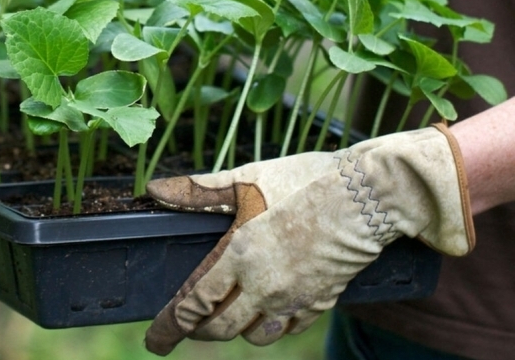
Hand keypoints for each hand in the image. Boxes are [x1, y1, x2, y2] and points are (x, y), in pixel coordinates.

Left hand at [144, 124, 474, 355]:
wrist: (366, 197)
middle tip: (186, 329)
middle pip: (221, 328)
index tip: (155, 340)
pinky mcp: (321, 301)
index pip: (195, 303)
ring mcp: (294, 298)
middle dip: (198, 332)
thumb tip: (155, 191)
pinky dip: (272, 326)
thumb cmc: (304, 181)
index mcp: (240, 256)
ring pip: (256, 335)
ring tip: (226, 317)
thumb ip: (198, 190)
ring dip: (236, 330)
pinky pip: (289, 328)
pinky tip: (268, 312)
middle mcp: (264, 286)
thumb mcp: (246, 179)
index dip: (170, 325)